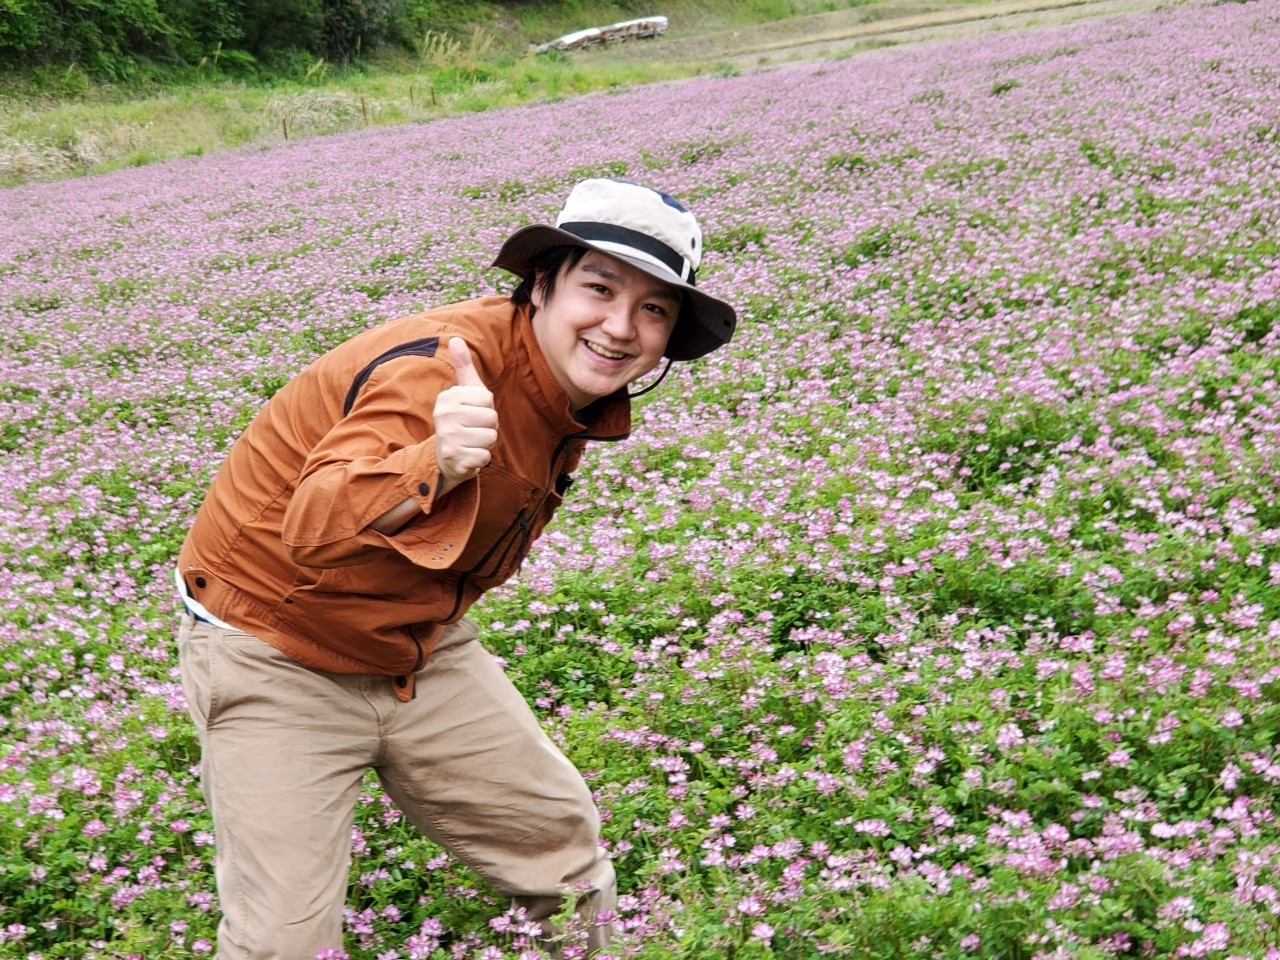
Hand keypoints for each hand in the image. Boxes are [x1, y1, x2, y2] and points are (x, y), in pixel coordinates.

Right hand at [433, 337, 497, 490]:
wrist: (446, 458)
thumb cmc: (462, 420)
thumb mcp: (465, 393)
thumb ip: (463, 367)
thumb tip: (456, 338)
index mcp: (448, 397)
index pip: (488, 400)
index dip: (487, 410)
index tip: (473, 415)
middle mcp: (444, 415)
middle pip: (492, 419)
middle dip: (488, 428)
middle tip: (473, 431)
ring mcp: (447, 437)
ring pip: (490, 438)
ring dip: (485, 444)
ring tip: (471, 443)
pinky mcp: (454, 458)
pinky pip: (485, 457)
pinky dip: (481, 459)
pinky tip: (469, 456)